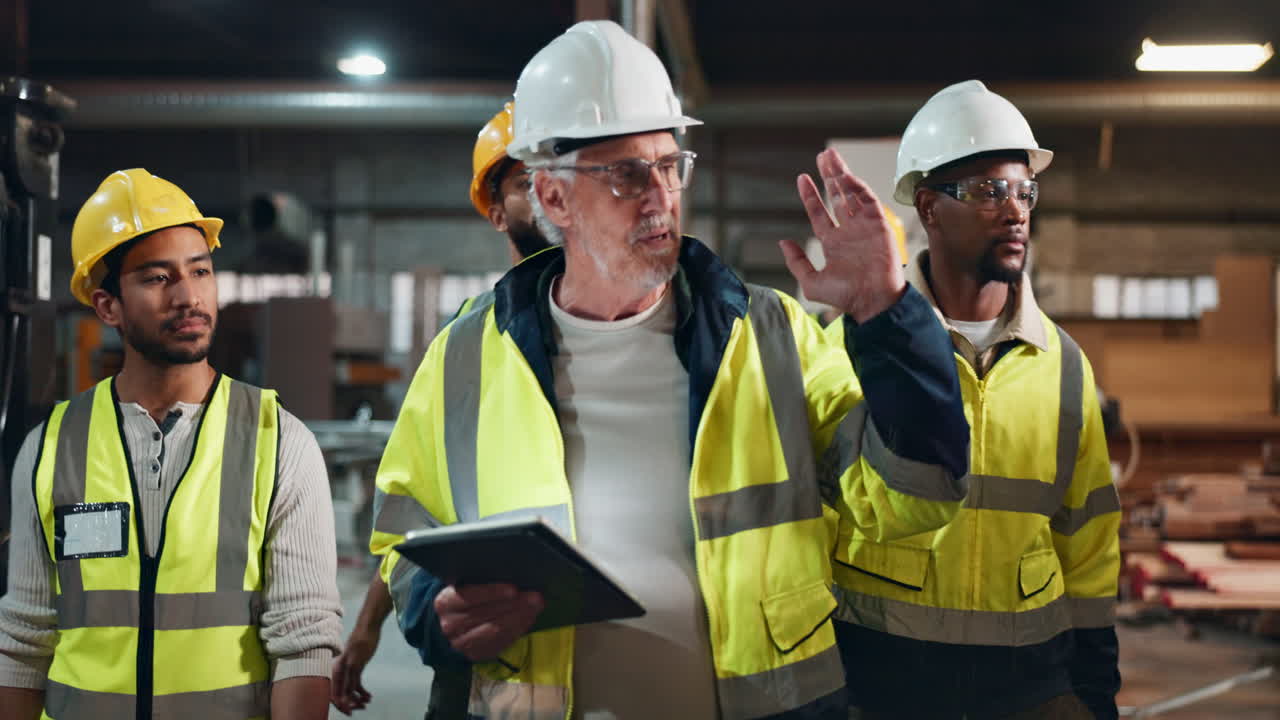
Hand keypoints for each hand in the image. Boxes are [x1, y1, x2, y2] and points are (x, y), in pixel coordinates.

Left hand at [330, 625, 379, 713]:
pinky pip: (356, 684)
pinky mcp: (356, 665)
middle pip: (337, 694)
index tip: (347, 710)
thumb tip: (349, 675)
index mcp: (336, 668)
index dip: (339, 704)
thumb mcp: (352, 655)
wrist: (366, 627)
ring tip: (364, 704)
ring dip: (356, 701)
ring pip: (347, 691)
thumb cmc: (360, 640)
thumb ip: (348, 665)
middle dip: (346, 706)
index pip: (332, 692)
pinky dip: (361, 693)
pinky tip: (368, 697)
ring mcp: (347, 667)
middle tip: (354, 711)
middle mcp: (338, 669)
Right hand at [435, 583, 543, 661]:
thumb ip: (480, 581)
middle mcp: (450, 624)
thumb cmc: (463, 599)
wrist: (448, 626)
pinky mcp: (475, 654)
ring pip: (495, 630)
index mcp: (446, 602)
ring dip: (519, 617)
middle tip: (535, 597)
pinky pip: (500, 642)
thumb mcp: (464, 586)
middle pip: (486, 614)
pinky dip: (518, 629)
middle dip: (514, 605)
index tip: (513, 589)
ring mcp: (462, 642)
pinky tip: (529, 618)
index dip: (492, 592)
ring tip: (536, 606)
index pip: (470, 596)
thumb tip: (512, 574)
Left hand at [781, 148, 905, 322]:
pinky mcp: (878, 224)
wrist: (873, 301)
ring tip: (831, 157)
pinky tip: (845, 175)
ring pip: (851, 194)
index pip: (820, 212)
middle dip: (829, 176)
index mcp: (833, 242)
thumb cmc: (845, 297)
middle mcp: (849, 231)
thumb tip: (782, 243)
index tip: (802, 178)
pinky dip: (857, 187)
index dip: (811, 195)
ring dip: (841, 175)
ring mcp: (864, 226)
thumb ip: (797, 262)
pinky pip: (867, 200)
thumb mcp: (811, 282)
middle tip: (823, 156)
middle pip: (837, 196)